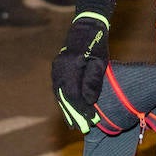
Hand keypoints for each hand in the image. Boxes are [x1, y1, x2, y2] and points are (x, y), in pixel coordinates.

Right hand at [51, 11, 108, 132]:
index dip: (81, 110)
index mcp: (70, 66)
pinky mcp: (56, 68)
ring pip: (60, 94)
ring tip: (73, 123)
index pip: (74, 95)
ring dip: (66, 109)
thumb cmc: (96, 44)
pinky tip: (69, 108)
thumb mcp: (100, 62)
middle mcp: (60, 69)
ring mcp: (56, 68)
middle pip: (64, 97)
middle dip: (72, 114)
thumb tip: (89, 101)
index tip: (90, 120)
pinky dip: (64, 99)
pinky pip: (59, 88)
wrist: (86, 27)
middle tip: (80, 128)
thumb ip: (93, 81)